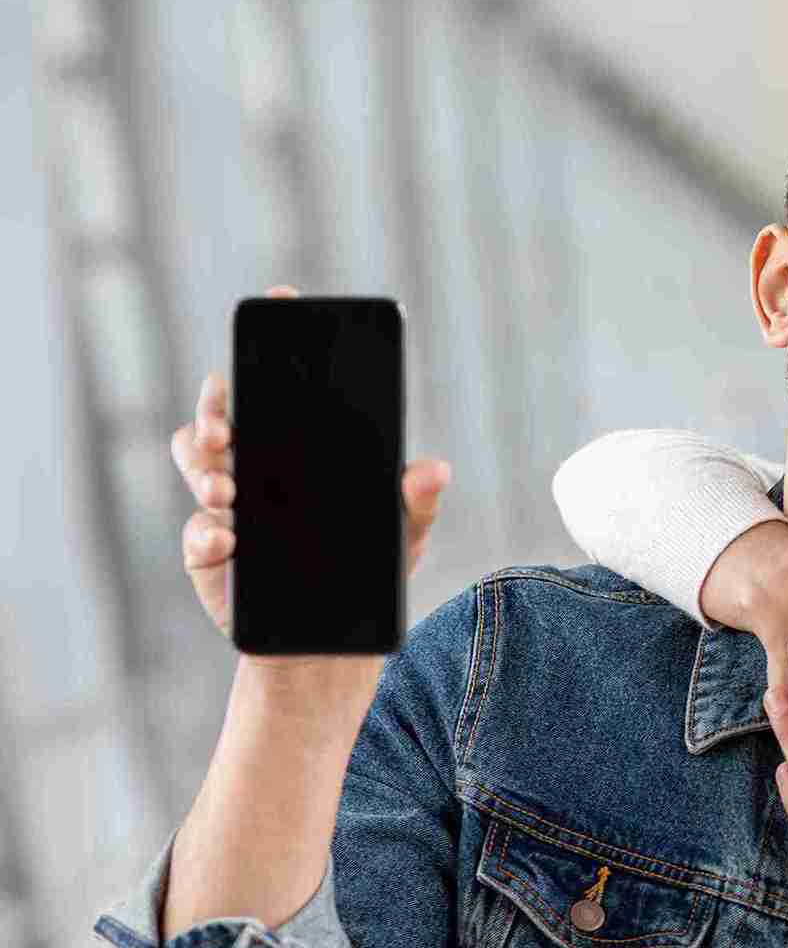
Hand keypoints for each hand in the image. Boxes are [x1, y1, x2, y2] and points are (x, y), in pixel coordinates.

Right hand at [172, 286, 451, 646]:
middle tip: (230, 422)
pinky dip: (207, 533)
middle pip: (222, 412)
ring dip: (201, 463)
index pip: (278, 388)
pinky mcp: (209, 554)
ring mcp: (225, 506)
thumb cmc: (364, 577)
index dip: (274, 343)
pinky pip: (197, 534)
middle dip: (217, 404)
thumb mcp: (401, 540)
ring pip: (194, 460)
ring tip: (225, 485)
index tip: (281, 299)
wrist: (330, 648)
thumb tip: (433, 469)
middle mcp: (254, 467)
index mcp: (297, 452)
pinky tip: (228, 539)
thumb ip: (415, 504)